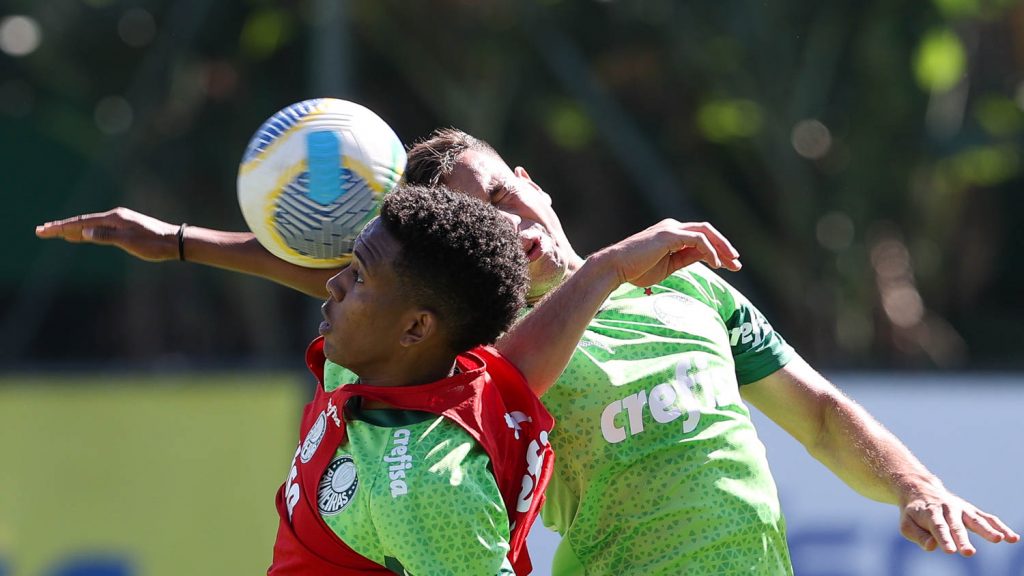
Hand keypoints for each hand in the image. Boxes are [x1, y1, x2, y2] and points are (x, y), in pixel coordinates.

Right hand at [35, 207, 179, 261]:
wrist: (174, 242)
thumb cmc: (154, 244)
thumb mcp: (129, 242)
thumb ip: (106, 237)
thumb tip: (84, 232)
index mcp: (114, 218)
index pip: (81, 222)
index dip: (61, 227)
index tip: (44, 230)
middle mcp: (114, 217)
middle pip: (82, 222)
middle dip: (61, 227)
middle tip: (40, 230)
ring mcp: (118, 222)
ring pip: (89, 225)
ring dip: (71, 229)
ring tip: (53, 232)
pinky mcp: (123, 228)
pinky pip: (98, 229)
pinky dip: (85, 232)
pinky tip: (78, 236)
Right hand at [592, 219, 741, 287]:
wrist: (615, 267)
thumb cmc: (636, 270)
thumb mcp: (668, 267)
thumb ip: (686, 259)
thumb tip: (706, 258)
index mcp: (672, 234)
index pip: (701, 239)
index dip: (718, 251)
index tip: (731, 265)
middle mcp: (673, 227)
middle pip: (707, 232)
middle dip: (724, 247)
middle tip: (738, 263)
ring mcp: (671, 229)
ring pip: (705, 232)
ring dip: (722, 247)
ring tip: (732, 263)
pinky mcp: (670, 234)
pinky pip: (698, 240)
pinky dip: (710, 251)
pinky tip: (716, 264)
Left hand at [899, 484, 1019, 555]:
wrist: (921, 490)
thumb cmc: (914, 514)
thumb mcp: (907, 525)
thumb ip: (918, 536)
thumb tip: (931, 547)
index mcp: (930, 513)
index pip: (938, 528)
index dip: (944, 539)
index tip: (950, 551)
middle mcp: (948, 510)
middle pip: (956, 526)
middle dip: (962, 539)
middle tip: (969, 552)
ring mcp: (962, 510)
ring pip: (976, 520)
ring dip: (987, 530)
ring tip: (999, 539)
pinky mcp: (972, 511)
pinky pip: (988, 519)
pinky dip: (1000, 527)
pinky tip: (1012, 538)